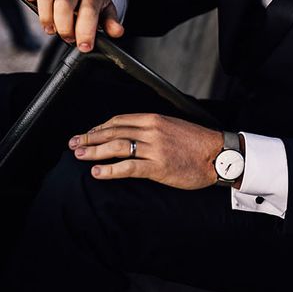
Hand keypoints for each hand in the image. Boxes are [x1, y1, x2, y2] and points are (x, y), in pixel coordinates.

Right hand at [20, 0, 123, 51]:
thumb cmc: (96, 4)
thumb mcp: (107, 12)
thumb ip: (111, 23)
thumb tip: (117, 32)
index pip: (88, 11)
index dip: (85, 31)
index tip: (84, 47)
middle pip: (64, 4)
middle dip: (65, 27)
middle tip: (69, 39)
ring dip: (45, 15)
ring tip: (51, 30)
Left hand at [69, 113, 222, 189]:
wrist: (218, 154)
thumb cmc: (197, 142)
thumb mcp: (174, 126)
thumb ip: (153, 128)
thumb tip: (133, 133)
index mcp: (155, 119)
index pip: (119, 120)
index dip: (100, 127)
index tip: (89, 133)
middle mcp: (152, 131)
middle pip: (113, 131)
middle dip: (90, 137)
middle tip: (74, 143)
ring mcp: (154, 149)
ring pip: (117, 147)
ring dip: (94, 151)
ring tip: (79, 155)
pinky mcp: (158, 167)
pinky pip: (128, 167)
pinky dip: (110, 170)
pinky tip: (98, 172)